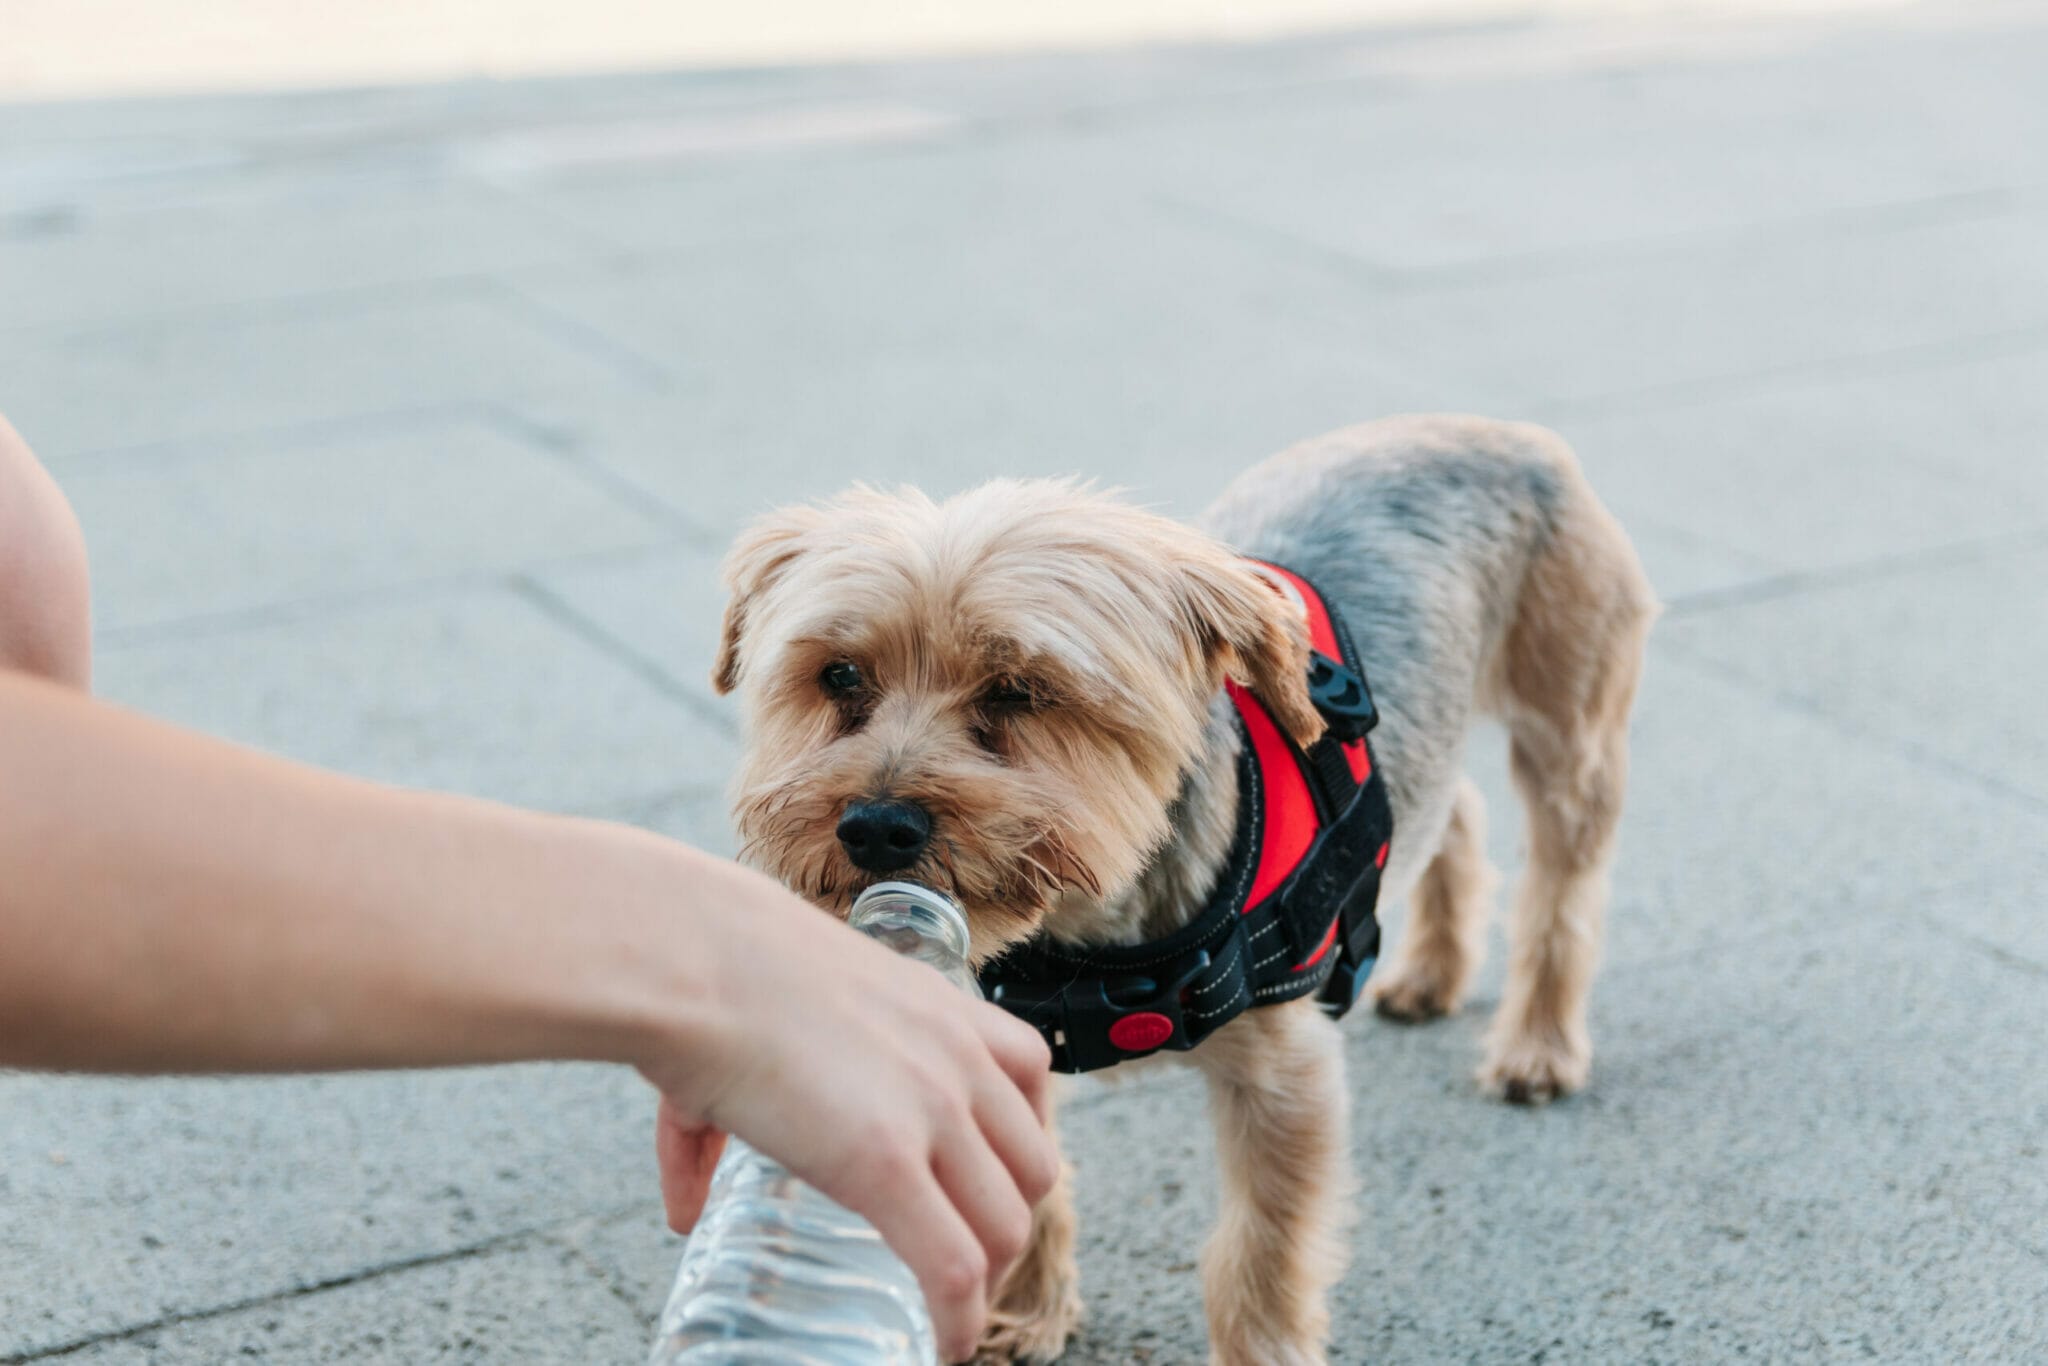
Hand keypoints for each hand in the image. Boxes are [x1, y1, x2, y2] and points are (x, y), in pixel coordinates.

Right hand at [638, 862, 1055, 1363]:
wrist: (695, 957)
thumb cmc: (713, 973)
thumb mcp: (766, 1018)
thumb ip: (724, 1118)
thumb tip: (682, 1208)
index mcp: (940, 1009)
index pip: (1030, 1075)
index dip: (1016, 1142)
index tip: (987, 1181)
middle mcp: (958, 1058)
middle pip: (1034, 1163)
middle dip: (1006, 1219)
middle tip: (965, 1256)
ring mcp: (932, 1112)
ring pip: (1007, 1223)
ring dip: (988, 1276)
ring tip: (953, 1308)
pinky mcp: (887, 1164)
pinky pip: (955, 1267)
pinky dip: (958, 1323)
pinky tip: (942, 1348)